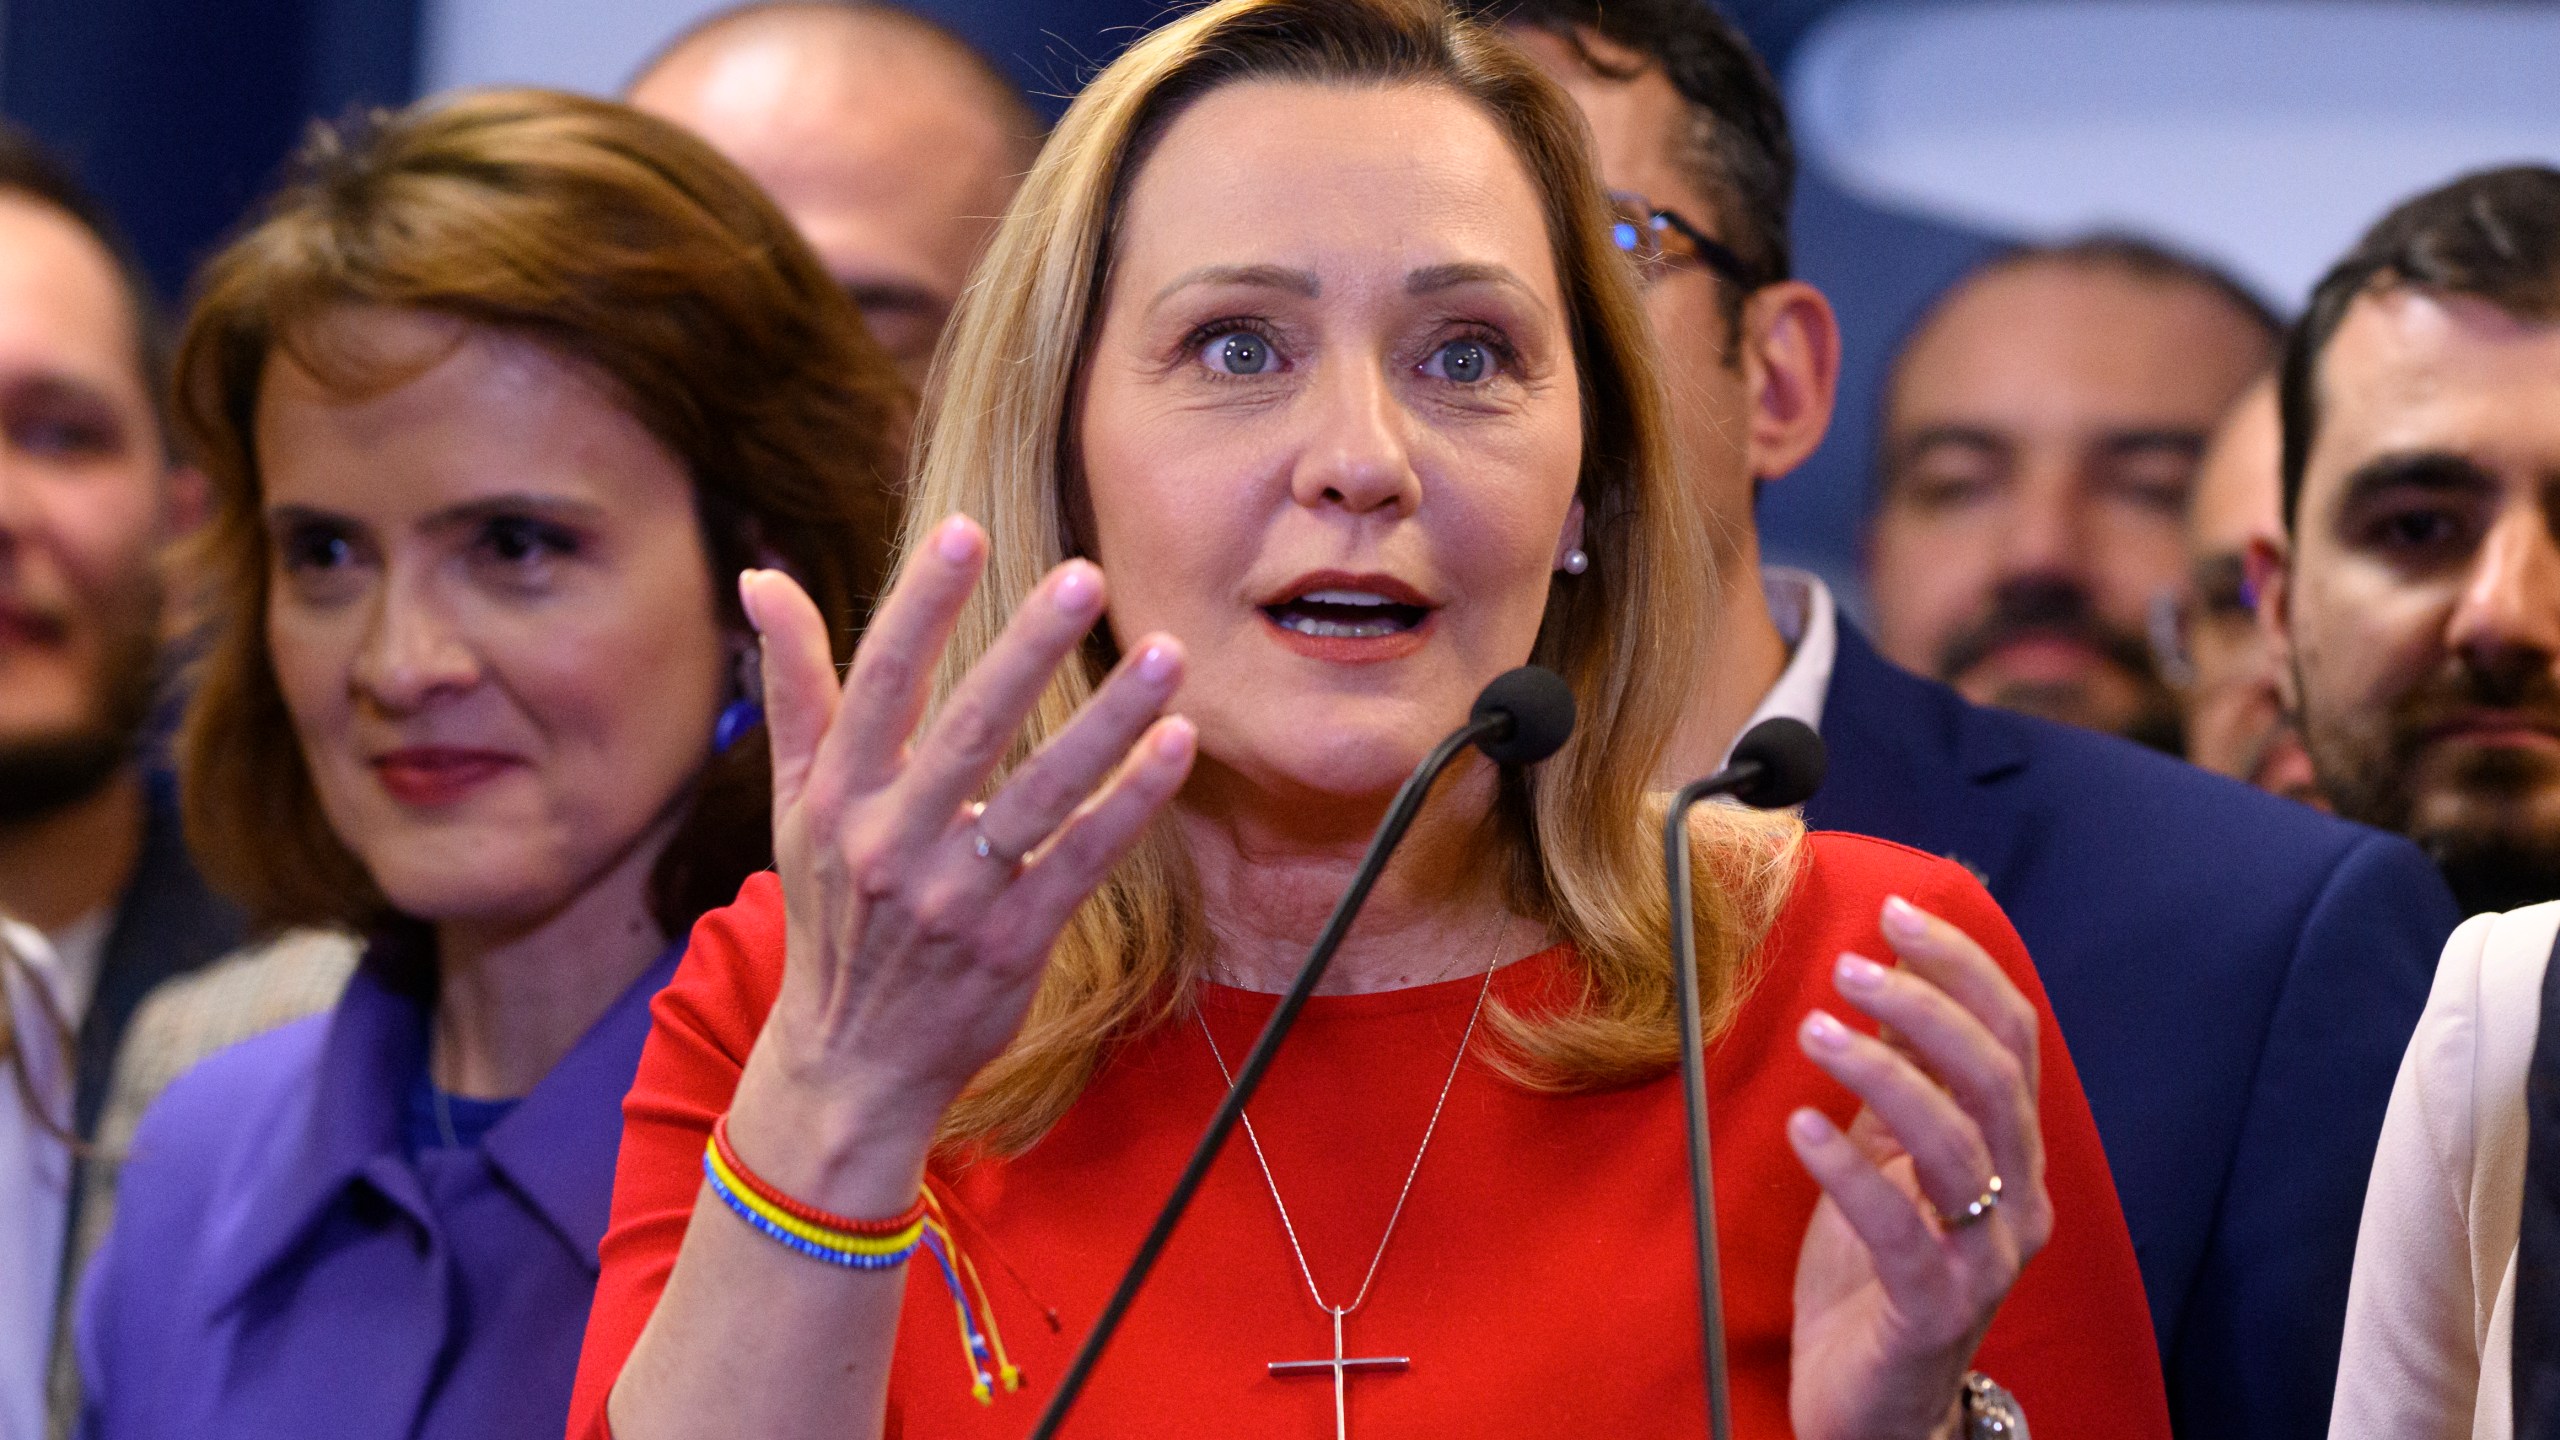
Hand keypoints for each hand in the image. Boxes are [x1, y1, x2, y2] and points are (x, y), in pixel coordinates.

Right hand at [730, 516, 1195, 1198]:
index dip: (922, 605)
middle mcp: (892, 841)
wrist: (849, 1064)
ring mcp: (956, 896)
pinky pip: (1083, 859)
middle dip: (1027, 648)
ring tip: (1167, 654)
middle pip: (969, 727)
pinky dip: (1132, 803)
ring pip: (1042, 791)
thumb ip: (795, 689)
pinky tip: (1177, 745)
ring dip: (1108, 720)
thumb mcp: (798, 807)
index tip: (966, 532)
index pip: (881, 681)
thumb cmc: (833, 916)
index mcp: (839, 796)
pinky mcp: (1013, 942)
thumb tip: (761, 578)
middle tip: (1085, 576)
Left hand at [1786, 896, 2052, 1439]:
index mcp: (2013, 1153)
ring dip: (1884, 1074)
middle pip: (1993, 1078)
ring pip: (1957, 1143)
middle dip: (1925, 1007)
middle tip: (1851, 967)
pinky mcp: (1935, 1309)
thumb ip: (1901, 1086)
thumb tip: (1884, 984)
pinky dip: (1849, 1170)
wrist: (1875, 1402)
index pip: (2011, 1038)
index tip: (1897, 916)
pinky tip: (1803, 1127)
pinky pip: (1899, 1229)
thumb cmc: (1877, 1273)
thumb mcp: (1888, 1161)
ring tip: (1815, 1029)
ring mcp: (1985, 1259)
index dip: (1960, 969)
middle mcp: (2018, 1201)